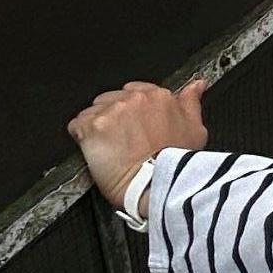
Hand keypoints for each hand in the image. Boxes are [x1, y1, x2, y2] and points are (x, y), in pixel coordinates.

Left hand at [67, 79, 208, 212]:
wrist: (155, 186)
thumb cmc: (176, 163)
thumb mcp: (195, 130)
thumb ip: (191, 102)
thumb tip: (197, 85)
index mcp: (158, 96)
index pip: (134, 92)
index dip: (132, 112)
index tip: (134, 127)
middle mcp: (133, 98)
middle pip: (111, 100)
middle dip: (114, 118)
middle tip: (122, 141)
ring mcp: (111, 111)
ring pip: (93, 112)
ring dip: (98, 128)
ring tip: (110, 148)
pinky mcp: (91, 126)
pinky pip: (76, 126)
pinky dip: (82, 138)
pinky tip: (96, 151)